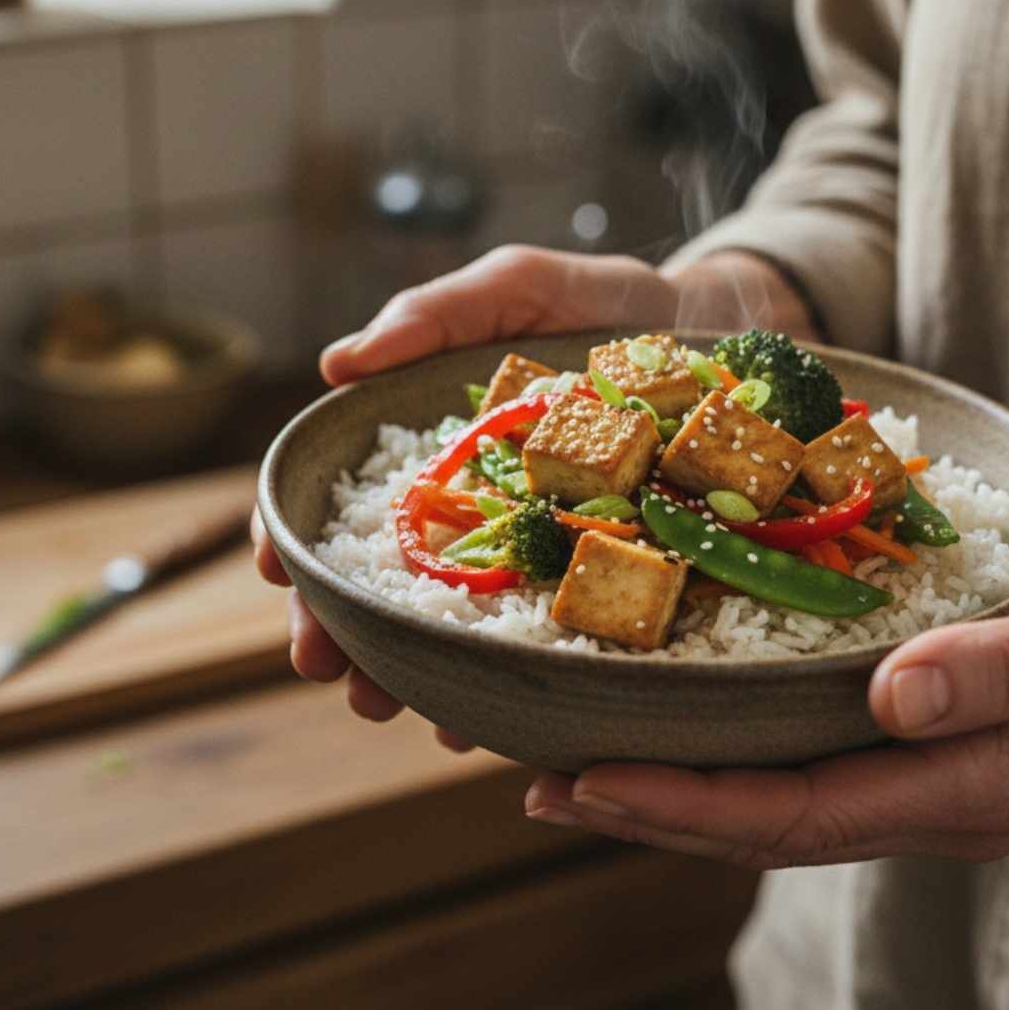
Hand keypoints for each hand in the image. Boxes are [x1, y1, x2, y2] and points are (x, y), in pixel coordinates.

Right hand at [254, 245, 813, 748]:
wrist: (732, 334)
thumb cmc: (612, 305)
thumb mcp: (523, 289)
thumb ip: (439, 315)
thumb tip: (336, 364)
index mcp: (443, 455)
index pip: (351, 507)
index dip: (302, 539)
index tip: (276, 568)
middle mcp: (480, 519)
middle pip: (390, 585)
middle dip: (345, 632)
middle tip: (328, 671)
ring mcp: (541, 562)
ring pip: (457, 633)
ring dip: (411, 675)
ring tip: (392, 706)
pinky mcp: (609, 589)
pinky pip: (555, 651)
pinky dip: (513, 688)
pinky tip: (489, 720)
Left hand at [521, 539, 1008, 868]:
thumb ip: (999, 668)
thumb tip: (890, 697)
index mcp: (968, 785)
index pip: (796, 813)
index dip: (686, 802)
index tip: (589, 779)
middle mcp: (939, 802)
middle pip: (769, 828)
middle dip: (655, 810)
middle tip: (542, 786)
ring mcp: (940, 787)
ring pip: (786, 810)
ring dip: (685, 796)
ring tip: (586, 773)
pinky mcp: (942, 753)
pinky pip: (820, 777)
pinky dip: (742, 766)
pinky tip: (698, 739)